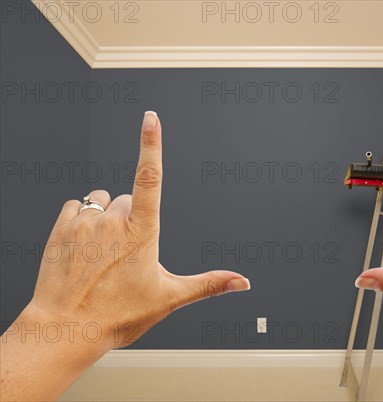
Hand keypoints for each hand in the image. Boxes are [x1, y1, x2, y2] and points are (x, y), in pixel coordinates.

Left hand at [1, 111, 249, 400]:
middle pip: (127, 200)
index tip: (151, 119)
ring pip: (101, 201)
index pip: (150, 176)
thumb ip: (208, 284)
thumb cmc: (115, 315)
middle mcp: (112, 220)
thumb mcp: (168, 298)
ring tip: (101, 251)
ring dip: (105, 217)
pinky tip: (83, 247)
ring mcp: (84, 222)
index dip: (152, 144)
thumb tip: (242, 282)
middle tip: (124, 254)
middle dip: (130, 218)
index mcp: (142, 230)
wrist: (64, 330)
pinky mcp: (61, 228)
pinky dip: (82, 220)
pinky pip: (76, 207)